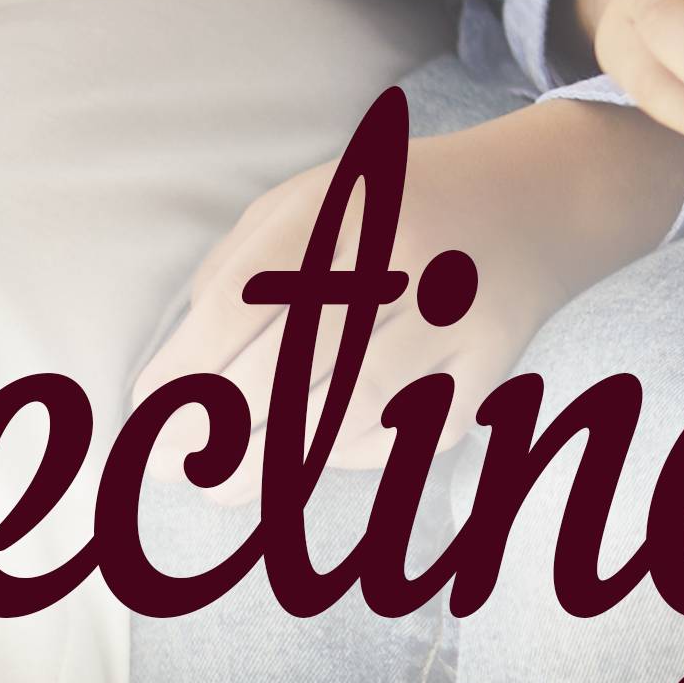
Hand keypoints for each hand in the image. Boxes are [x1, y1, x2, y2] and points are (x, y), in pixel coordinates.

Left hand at [140, 98, 683, 424]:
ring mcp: (460, 310)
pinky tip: (316, 458)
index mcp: (347, 203)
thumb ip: (238, 262)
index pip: (246, 297)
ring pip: (353, 406)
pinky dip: (356, 454)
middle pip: (293, 361)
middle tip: (170, 464)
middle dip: (215, 427)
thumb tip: (174, 369)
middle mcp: (408, 253)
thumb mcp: (310, 196)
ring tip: (220, 486)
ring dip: (273, 461)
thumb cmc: (392, 204)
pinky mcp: (495, 359)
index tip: (145, 407)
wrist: (538, 197)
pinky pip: (415, 428)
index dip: (185, 363)